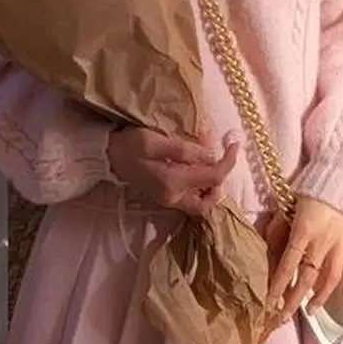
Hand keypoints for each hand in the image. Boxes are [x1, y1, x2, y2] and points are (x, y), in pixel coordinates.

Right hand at [106, 128, 238, 216]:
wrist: (108, 156)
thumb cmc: (130, 145)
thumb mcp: (156, 140)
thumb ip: (185, 150)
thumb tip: (212, 155)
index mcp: (173, 182)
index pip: (213, 177)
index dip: (228, 161)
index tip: (233, 144)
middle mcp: (173, 197)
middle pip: (208, 201)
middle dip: (219, 182)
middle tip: (219, 159)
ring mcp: (168, 200)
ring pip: (199, 202)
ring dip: (209, 184)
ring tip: (206, 160)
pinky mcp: (165, 197)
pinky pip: (190, 197)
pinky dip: (198, 184)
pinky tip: (194, 165)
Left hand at [266, 196, 342, 318]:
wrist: (339, 176)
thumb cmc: (308, 190)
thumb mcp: (285, 207)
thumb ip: (277, 230)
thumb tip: (267, 252)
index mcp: (303, 230)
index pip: (288, 263)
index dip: (279, 283)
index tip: (270, 300)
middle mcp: (323, 241)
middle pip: (308, 276)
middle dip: (295, 299)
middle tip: (285, 316)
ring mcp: (341, 243)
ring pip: (331, 277)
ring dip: (320, 297)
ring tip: (310, 310)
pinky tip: (342, 299)